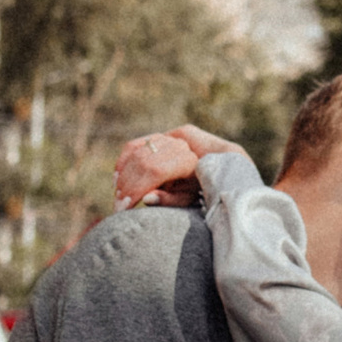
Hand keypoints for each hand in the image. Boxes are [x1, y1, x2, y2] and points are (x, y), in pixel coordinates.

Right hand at [112, 123, 239, 208]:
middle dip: (127, 183)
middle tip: (117, 204)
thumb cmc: (207, 188)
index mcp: (190, 160)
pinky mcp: (166, 135)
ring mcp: (173, 137)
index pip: (155, 170)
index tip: (124, 206)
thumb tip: (146, 198)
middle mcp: (181, 144)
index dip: (137, 187)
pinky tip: (118, 175)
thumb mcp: (190, 199)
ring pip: (138, 152)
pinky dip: (125, 159)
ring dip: (124, 173)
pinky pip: (138, 144)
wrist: (224, 165)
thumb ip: (170, 199)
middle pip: (143, 161)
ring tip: (117, 193)